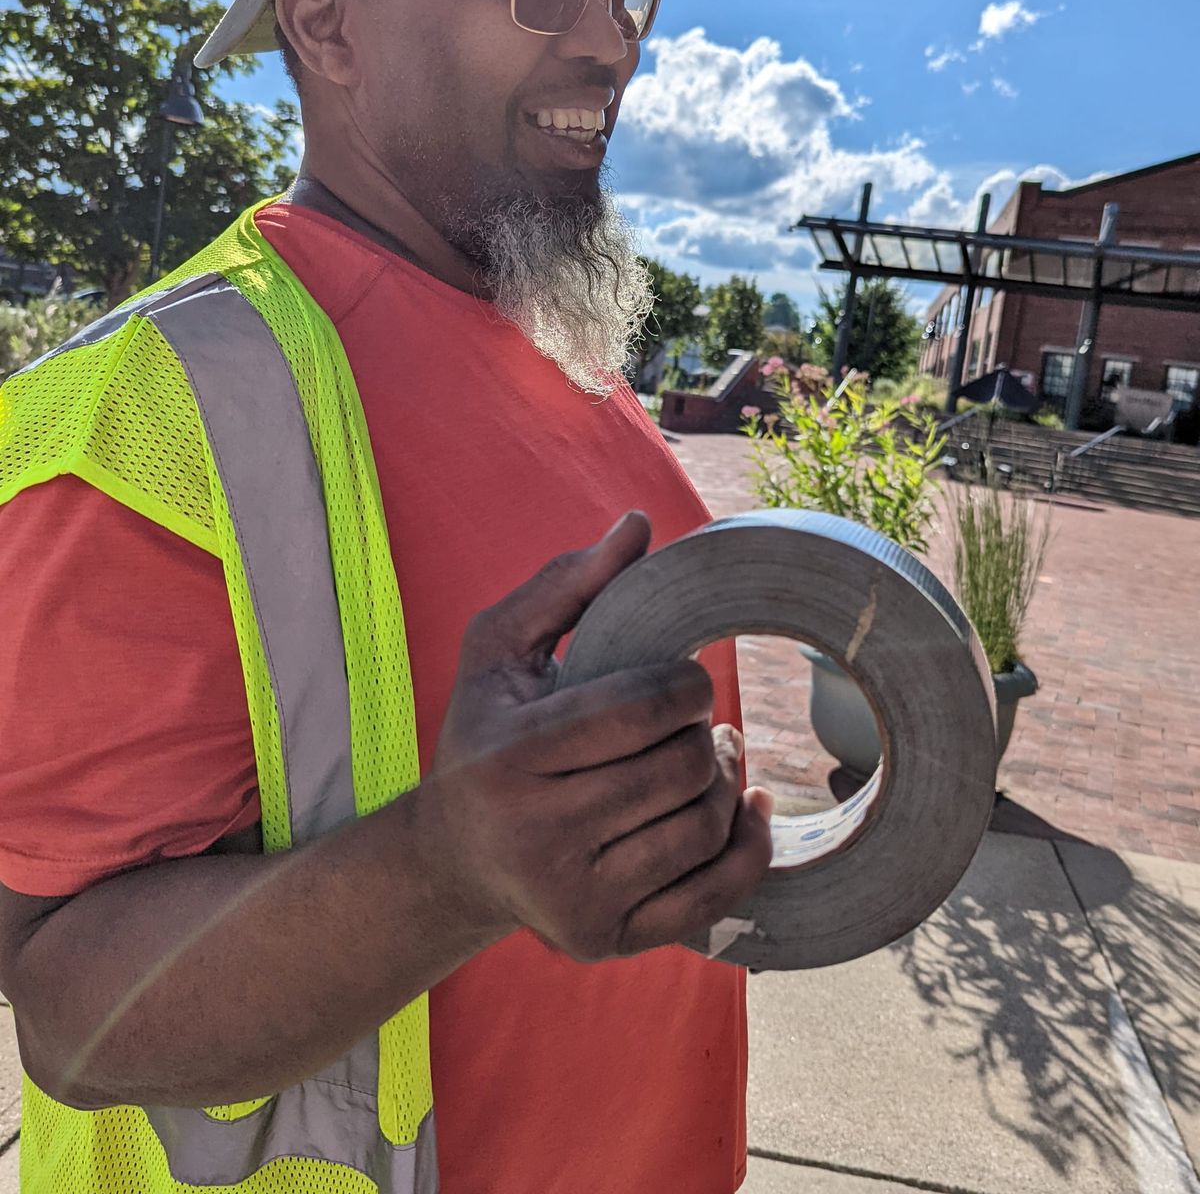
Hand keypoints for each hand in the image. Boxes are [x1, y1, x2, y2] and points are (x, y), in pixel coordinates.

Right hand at [426, 512, 773, 961]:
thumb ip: (566, 584)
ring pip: (703, 828)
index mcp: (512, 756)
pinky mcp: (605, 940)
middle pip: (681, 770)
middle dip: (704, 734)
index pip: (641, 709)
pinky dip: (749, 847)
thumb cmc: (483, 734)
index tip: (684, 679)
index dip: (686, 685)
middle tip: (698, 722)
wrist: (452, 858)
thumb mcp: (498, 650)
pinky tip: (747, 808)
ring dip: (726, 782)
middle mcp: (538, 835)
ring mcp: (573, 898)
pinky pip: (714, 896)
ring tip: (710, 758)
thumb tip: (638, 525)